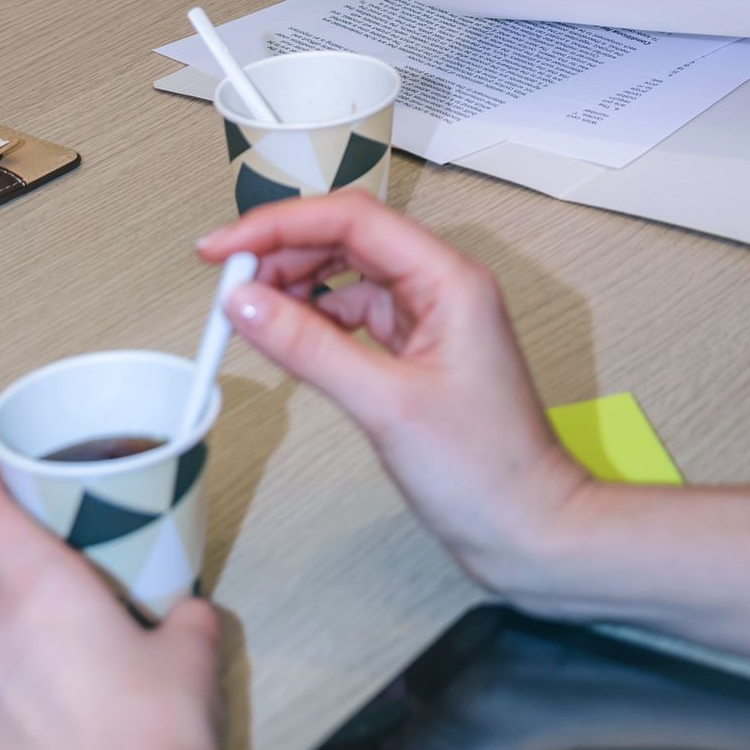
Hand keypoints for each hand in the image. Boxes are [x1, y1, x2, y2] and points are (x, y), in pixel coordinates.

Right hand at [198, 199, 588, 603]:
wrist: (527, 528)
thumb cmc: (482, 470)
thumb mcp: (384, 405)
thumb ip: (309, 348)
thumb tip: (243, 303)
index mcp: (450, 280)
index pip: (353, 221)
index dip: (280, 225)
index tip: (222, 249)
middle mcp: (444, 287)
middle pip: (350, 239)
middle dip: (283, 252)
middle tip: (224, 284)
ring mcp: (433, 319)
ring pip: (351, 276)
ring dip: (297, 285)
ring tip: (247, 312)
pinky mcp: (420, 353)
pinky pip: (358, 315)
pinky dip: (317, 320)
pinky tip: (286, 337)